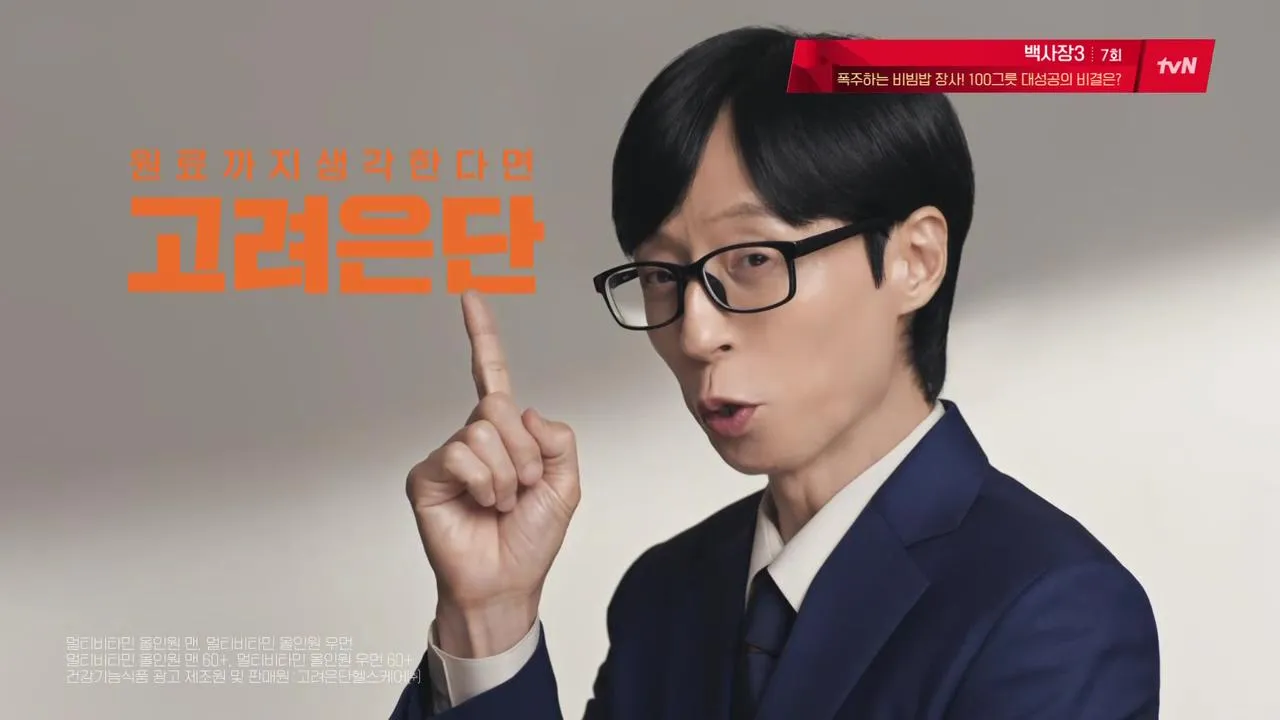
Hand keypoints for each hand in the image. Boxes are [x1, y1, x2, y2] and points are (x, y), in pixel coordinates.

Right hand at [407, 292, 580, 656]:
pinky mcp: (426, 474)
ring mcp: (448, 454)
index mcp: (507, 432)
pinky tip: (481, 505)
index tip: (469, 296)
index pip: (493, 374)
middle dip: (526, 452)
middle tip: (523, 489)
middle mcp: (474, 436)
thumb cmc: (531, 538)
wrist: (505, 582)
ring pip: (483, 431)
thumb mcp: (566, 483)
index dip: (482, 336)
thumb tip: (520, 410)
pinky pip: (460, 454)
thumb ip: (558, 437)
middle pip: (500, 406)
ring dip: (507, 474)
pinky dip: (483, 482)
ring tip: (502, 503)